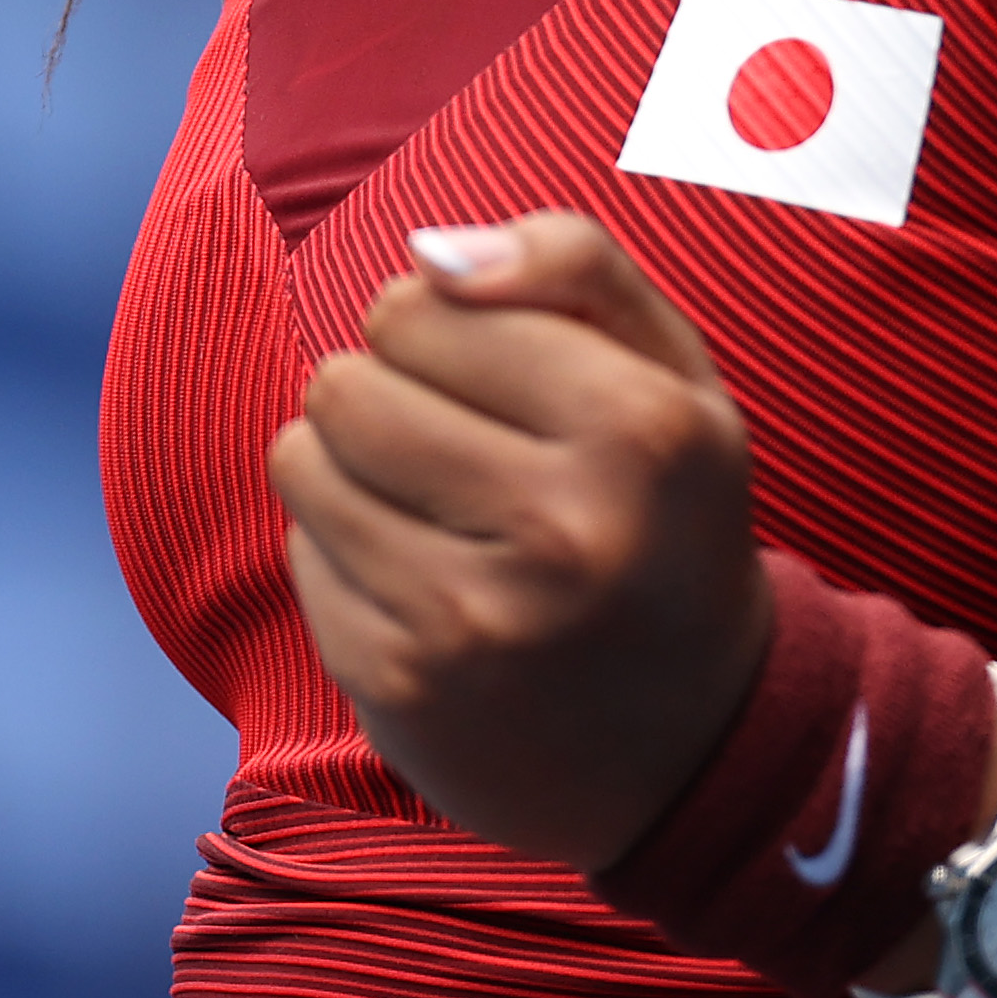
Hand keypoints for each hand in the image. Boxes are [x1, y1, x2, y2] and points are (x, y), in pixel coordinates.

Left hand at [270, 209, 775, 871]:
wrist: (695, 746)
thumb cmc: (669, 524)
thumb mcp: (676, 375)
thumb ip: (572, 263)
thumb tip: (427, 252)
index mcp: (639, 431)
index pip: (421, 306)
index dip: (434, 320)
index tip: (483, 367)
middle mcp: (561, 529)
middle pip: (346, 383)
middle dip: (380, 386)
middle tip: (446, 433)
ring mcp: (473, 622)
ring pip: (304, 463)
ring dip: (345, 463)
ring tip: (424, 496)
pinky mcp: (402, 692)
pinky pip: (302, 557)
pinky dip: (343, 551)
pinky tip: (418, 576)